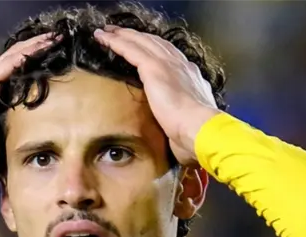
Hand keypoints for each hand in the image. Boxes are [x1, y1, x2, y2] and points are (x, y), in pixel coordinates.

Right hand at [0, 34, 55, 202]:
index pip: (21, 80)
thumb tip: (38, 165)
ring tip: (56, 37)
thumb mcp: (3, 158)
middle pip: (19, 63)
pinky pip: (6, 66)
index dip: (40, 69)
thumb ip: (18, 153)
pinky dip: (24, 55)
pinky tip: (41, 46)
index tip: (64, 64)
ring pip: (14, 58)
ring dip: (35, 46)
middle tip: (63, 41)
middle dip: (40, 51)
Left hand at [94, 26, 219, 165]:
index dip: (155, 51)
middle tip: (119, 33)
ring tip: (106, 32)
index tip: (143, 49)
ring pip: (141, 42)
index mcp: (190, 78)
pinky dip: (116, 42)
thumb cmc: (195, 135)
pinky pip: (131, 49)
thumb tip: (173, 131)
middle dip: (136, 37)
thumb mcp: (187, 124)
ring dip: (122, 35)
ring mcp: (168, 65)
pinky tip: (105, 39)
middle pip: (154, 44)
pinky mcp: (155, 69)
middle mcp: (180, 66)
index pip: (169, 58)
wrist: (200, 129)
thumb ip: (178, 120)